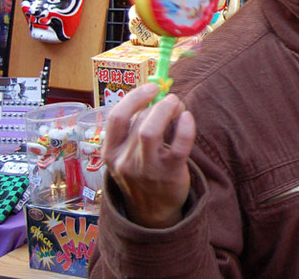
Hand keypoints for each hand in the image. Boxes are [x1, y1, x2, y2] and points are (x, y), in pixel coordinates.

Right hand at [103, 83, 195, 227]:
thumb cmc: (143, 173)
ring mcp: (146, 169)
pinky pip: (179, 145)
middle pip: (139, 121)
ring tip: (179, 107)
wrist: (153, 212)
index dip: (134, 97)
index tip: (152, 87)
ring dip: (168, 111)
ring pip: (151, 130)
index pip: (116, 117)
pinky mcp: (169, 173)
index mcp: (110, 152)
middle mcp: (124, 161)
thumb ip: (136, 126)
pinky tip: (188, 118)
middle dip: (160, 104)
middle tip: (173, 101)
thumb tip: (156, 94)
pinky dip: (185, 127)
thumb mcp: (128, 153)